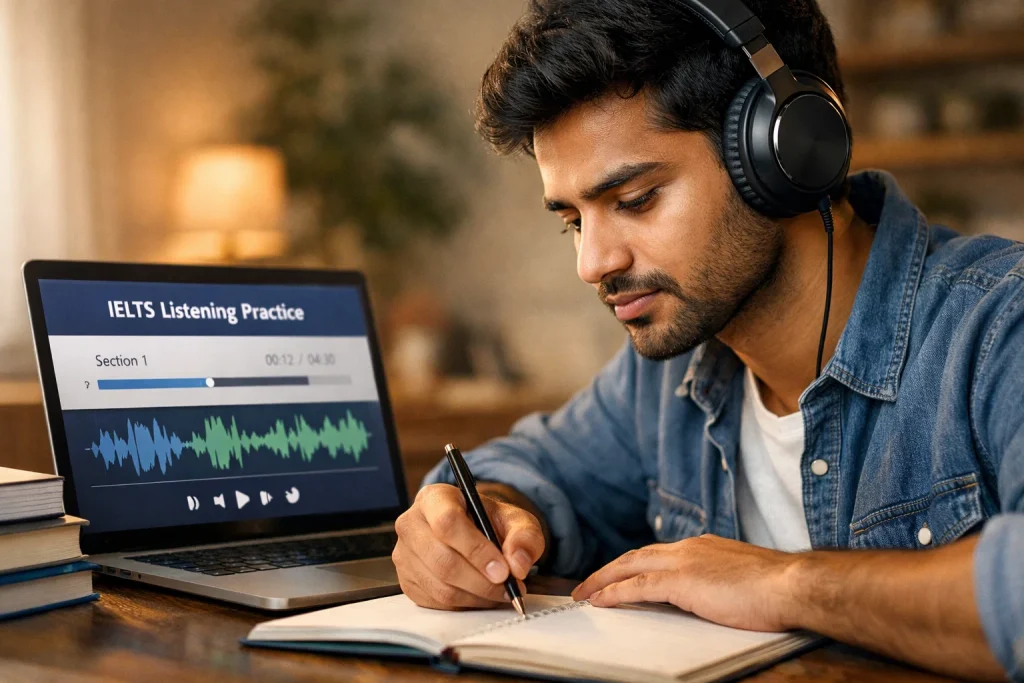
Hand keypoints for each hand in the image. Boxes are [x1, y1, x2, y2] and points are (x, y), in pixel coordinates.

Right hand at [393, 483, 544, 609]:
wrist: (474, 532)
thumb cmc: (489, 522)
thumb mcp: (515, 519)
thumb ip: (524, 537)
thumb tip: (518, 564)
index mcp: (434, 498)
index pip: (448, 523)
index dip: (477, 550)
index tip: (503, 570)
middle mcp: (412, 524)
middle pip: (443, 560)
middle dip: (482, 581)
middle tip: (508, 587)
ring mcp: (404, 555)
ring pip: (441, 587)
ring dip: (477, 596)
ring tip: (500, 592)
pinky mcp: (407, 581)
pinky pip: (436, 603)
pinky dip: (465, 605)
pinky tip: (481, 595)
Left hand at [571, 534, 799, 630]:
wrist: (792, 585)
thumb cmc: (778, 588)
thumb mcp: (742, 578)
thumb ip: (721, 581)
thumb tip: (713, 594)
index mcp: (704, 547)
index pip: (659, 555)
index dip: (635, 565)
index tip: (620, 575)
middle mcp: (689, 548)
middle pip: (637, 556)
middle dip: (610, 570)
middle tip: (588, 584)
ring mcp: (684, 562)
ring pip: (630, 567)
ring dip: (604, 580)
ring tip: (584, 593)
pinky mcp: (681, 581)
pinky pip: (637, 587)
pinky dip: (614, 593)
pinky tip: (600, 601)